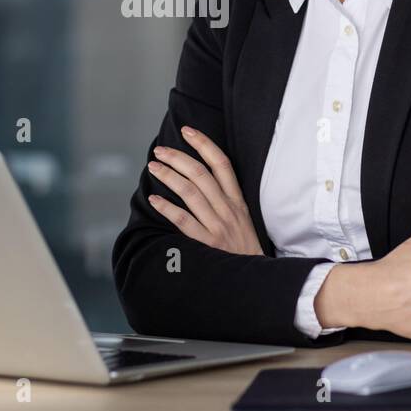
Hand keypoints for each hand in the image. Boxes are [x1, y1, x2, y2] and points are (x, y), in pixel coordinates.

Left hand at [145, 126, 263, 255]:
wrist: (257, 278)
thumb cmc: (244, 249)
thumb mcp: (243, 219)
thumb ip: (226, 200)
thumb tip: (200, 179)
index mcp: (238, 200)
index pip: (222, 164)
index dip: (204, 144)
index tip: (187, 131)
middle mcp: (228, 209)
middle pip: (201, 174)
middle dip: (178, 158)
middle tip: (160, 150)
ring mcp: (218, 225)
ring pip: (190, 192)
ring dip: (169, 176)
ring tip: (153, 167)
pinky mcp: (208, 243)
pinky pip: (184, 221)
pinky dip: (167, 208)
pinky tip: (154, 199)